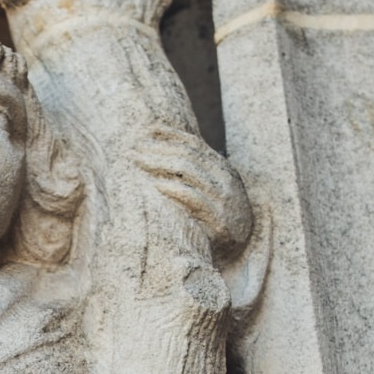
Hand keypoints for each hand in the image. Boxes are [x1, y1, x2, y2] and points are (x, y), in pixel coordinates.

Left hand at [127, 126, 251, 251]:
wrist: (242, 244)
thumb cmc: (216, 213)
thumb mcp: (211, 187)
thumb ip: (192, 171)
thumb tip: (160, 152)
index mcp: (220, 167)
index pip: (193, 143)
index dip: (169, 134)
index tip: (145, 130)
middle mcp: (224, 178)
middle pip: (187, 154)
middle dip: (158, 148)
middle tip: (132, 148)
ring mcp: (222, 197)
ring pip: (189, 170)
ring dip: (160, 162)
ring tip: (139, 160)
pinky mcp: (218, 219)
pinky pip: (193, 198)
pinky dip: (174, 188)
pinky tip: (156, 184)